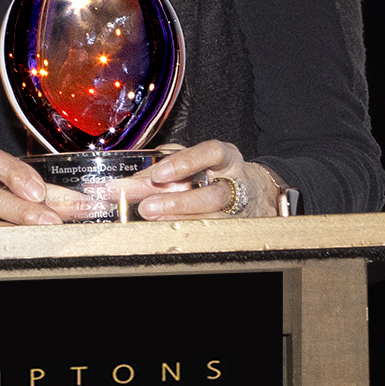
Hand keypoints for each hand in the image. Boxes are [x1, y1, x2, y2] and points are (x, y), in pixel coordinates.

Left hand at [130, 140, 281, 218]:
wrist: (253, 191)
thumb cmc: (213, 171)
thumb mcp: (193, 159)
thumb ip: (163, 164)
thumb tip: (131, 180)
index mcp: (227, 158)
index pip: (212, 153)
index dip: (185, 162)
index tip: (158, 174)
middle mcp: (236, 184)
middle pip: (212, 197)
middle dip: (177, 203)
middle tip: (146, 207)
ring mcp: (237, 211)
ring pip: (212, 220)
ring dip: (178, 220)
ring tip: (152, 219)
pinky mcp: (233, 230)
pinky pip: (208, 232)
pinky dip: (184, 229)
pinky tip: (164, 228)